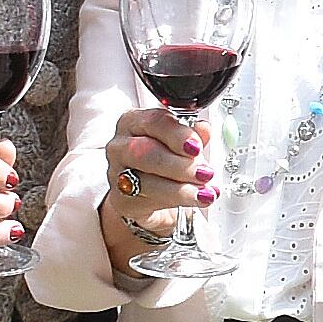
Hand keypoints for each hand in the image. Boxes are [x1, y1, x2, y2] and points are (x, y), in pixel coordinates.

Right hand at [95, 106, 214, 280]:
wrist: (147, 201)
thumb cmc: (166, 166)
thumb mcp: (183, 148)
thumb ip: (194, 137)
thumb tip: (206, 129)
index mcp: (134, 123)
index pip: (152, 120)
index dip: (176, 131)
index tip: (197, 144)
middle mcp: (119, 145)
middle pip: (144, 150)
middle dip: (178, 162)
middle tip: (205, 171)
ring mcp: (116, 173)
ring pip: (145, 177)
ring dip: (180, 185)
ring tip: (206, 192)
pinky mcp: (121, 200)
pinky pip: (146, 200)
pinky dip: (175, 200)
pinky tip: (197, 201)